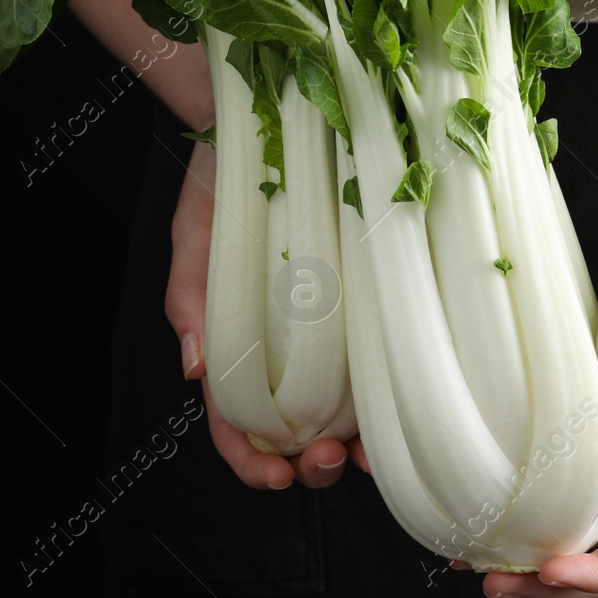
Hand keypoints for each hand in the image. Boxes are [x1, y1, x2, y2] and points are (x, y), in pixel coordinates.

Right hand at [166, 139, 368, 488]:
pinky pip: (379, 358)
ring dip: (357, 443)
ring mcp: (329, 330)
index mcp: (234, 344)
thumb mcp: (197, 235)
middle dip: (312, 464)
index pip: (236, 423)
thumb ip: (192, 298)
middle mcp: (285, 347)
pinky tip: (405, 400)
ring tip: (372, 452)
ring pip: (343, 409)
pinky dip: (392, 391)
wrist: (271, 120)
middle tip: (332, 461)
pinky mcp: (366, 302)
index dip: (252, 462)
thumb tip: (193, 367)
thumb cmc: (224, 181)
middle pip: (295, 431)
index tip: (278, 476)